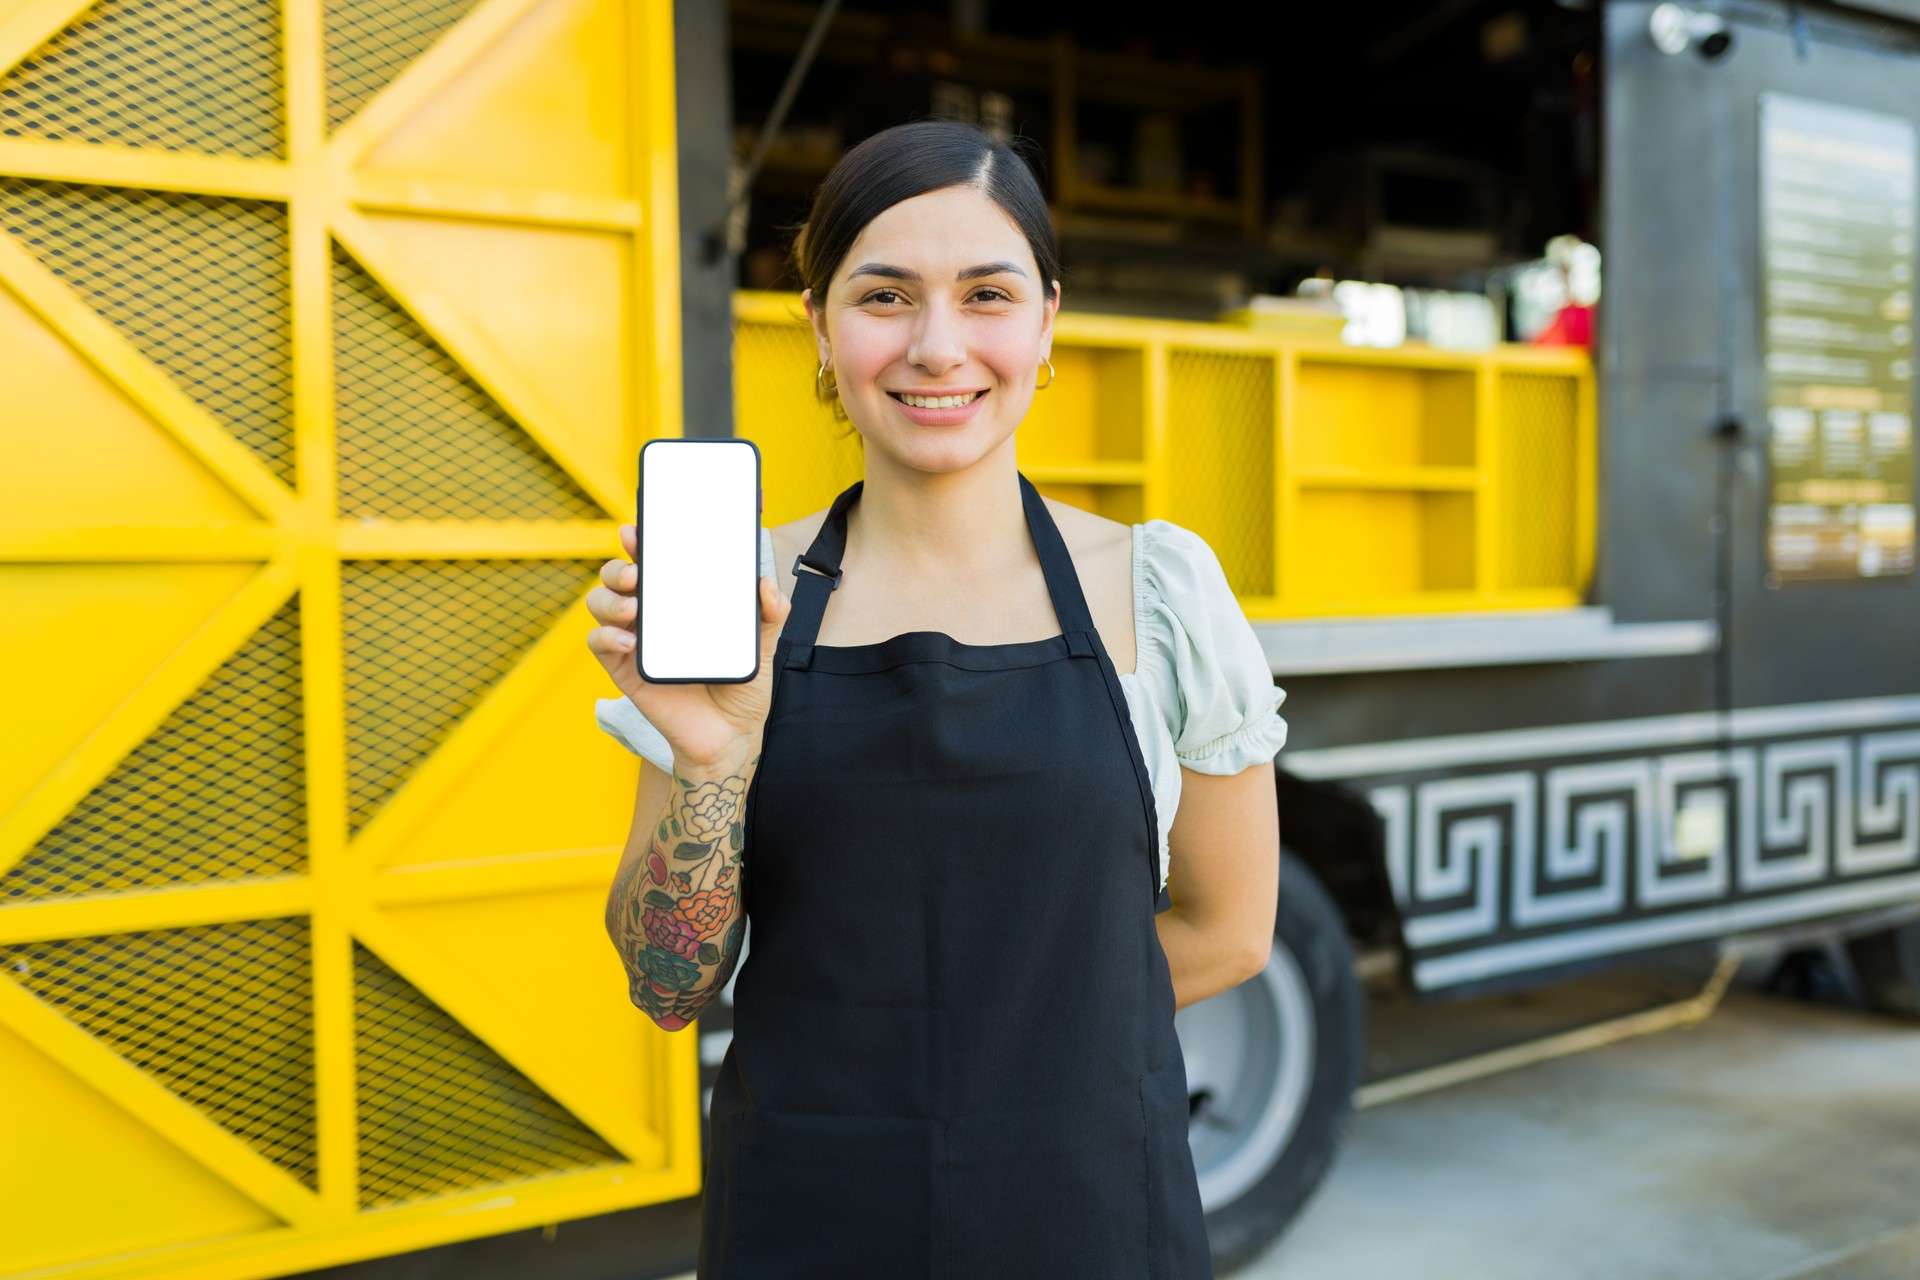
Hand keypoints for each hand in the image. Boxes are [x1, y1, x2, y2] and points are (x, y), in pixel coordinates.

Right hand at [584, 523, 790, 770]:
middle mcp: (653, 616)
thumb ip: (771, 613)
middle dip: (620, 566)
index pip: (655, 562)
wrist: (730, 736)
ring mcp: (635, 641)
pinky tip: (628, 641)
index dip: (642, 542)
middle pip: (618, 577)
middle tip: (638, 574)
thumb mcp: (763, 646)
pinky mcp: (624, 670)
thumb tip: (765, 583)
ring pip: (601, 604)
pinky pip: (599, 645)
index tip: (639, 530)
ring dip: (609, 598)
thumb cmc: (741, 687)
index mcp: (680, 602)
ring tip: (634, 606)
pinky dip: (606, 637)